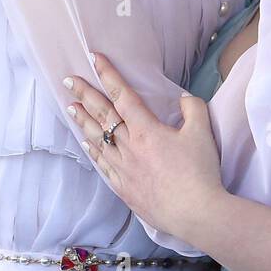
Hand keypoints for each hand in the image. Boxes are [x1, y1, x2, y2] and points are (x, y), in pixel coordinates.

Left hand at [60, 53, 225, 240]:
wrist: (195, 212)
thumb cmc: (200, 172)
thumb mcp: (202, 132)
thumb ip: (193, 108)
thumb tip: (182, 98)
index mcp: (146, 130)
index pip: (122, 95)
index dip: (108, 74)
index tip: (94, 59)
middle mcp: (129, 146)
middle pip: (103, 115)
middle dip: (85, 94)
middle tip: (69, 81)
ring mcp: (124, 168)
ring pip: (98, 139)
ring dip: (83, 121)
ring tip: (70, 107)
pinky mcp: (124, 188)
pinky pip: (103, 165)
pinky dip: (93, 152)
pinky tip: (86, 144)